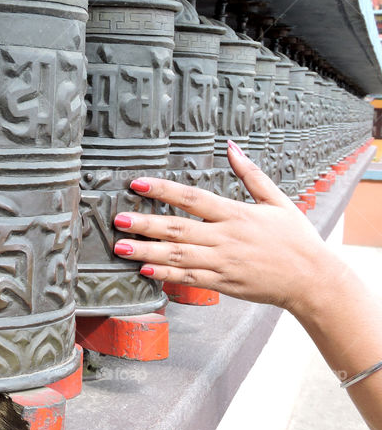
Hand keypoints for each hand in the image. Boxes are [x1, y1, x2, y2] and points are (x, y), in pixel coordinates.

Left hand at [112, 140, 345, 313]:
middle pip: (178, 228)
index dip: (163, 190)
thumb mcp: (278, 201)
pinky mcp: (222, 283)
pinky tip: (144, 270)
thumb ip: (251, 174)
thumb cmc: (296, 239)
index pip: (193, 198)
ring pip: (178, 255)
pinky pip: (189, 278)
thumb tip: (232, 146)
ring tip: (121, 247)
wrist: (312, 280)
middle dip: (146, 224)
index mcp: (236, 214)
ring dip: (147, 251)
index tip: (137, 184)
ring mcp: (222, 262)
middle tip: (118, 219)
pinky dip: (166, 275)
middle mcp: (225, 238)